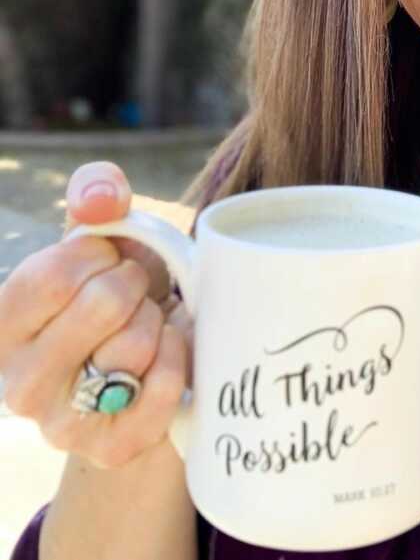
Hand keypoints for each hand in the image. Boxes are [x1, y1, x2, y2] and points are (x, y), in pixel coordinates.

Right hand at [0, 162, 193, 468]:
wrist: (145, 357)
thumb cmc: (117, 286)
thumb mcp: (103, 234)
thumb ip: (96, 194)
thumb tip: (101, 197)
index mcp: (3, 328)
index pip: (51, 276)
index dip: (98, 253)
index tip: (108, 257)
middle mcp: (18, 386)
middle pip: (101, 305)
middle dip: (135, 282)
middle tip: (135, 290)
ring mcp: (62, 426)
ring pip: (135, 345)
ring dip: (157, 318)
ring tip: (148, 322)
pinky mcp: (112, 448)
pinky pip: (162, 386)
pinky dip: (179, 354)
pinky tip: (167, 349)